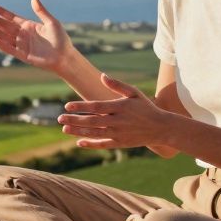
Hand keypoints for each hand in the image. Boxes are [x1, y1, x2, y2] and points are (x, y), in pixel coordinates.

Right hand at [0, 0, 75, 72]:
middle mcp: (23, 35)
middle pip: (5, 26)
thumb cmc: (61, 40)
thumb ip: (41, 11)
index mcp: (29, 26)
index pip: (12, 18)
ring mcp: (21, 45)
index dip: (2, 13)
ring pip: (3, 36)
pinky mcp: (22, 55)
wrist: (64, 57)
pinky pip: (8, 48)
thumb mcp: (51, 22)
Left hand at [57, 73, 174, 149]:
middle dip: (74, 120)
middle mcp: (118, 121)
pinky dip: (91, 144)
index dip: (81, 106)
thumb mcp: (134, 93)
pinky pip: (103, 144)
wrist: (161, 128)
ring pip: (95, 133)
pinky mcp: (120, 143)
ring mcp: (119, 134)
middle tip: (59, 118)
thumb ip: (117, 85)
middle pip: (92, 121)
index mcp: (120, 106)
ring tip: (64, 129)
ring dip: (78, 132)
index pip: (96, 106)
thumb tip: (102, 75)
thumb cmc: (146, 107)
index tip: (67, 105)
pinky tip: (79, 142)